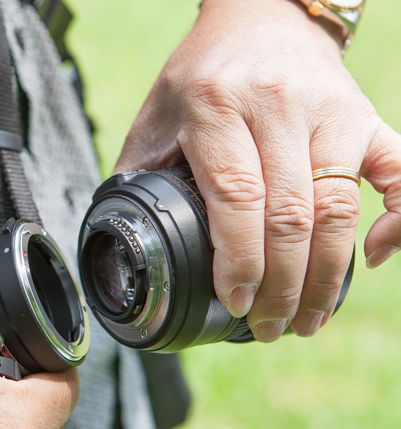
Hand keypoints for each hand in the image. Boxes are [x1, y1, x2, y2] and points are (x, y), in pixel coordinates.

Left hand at [115, 0, 400, 340]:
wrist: (259, 15)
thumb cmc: (200, 76)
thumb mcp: (156, 118)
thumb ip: (141, 177)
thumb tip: (123, 245)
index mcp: (215, 106)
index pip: (235, 196)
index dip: (237, 260)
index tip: (234, 304)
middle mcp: (279, 105)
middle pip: (289, 214)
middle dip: (279, 286)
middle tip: (266, 329)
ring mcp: (332, 111)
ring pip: (338, 207)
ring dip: (326, 276)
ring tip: (306, 321)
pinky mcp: (366, 117)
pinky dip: (399, 220)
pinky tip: (375, 259)